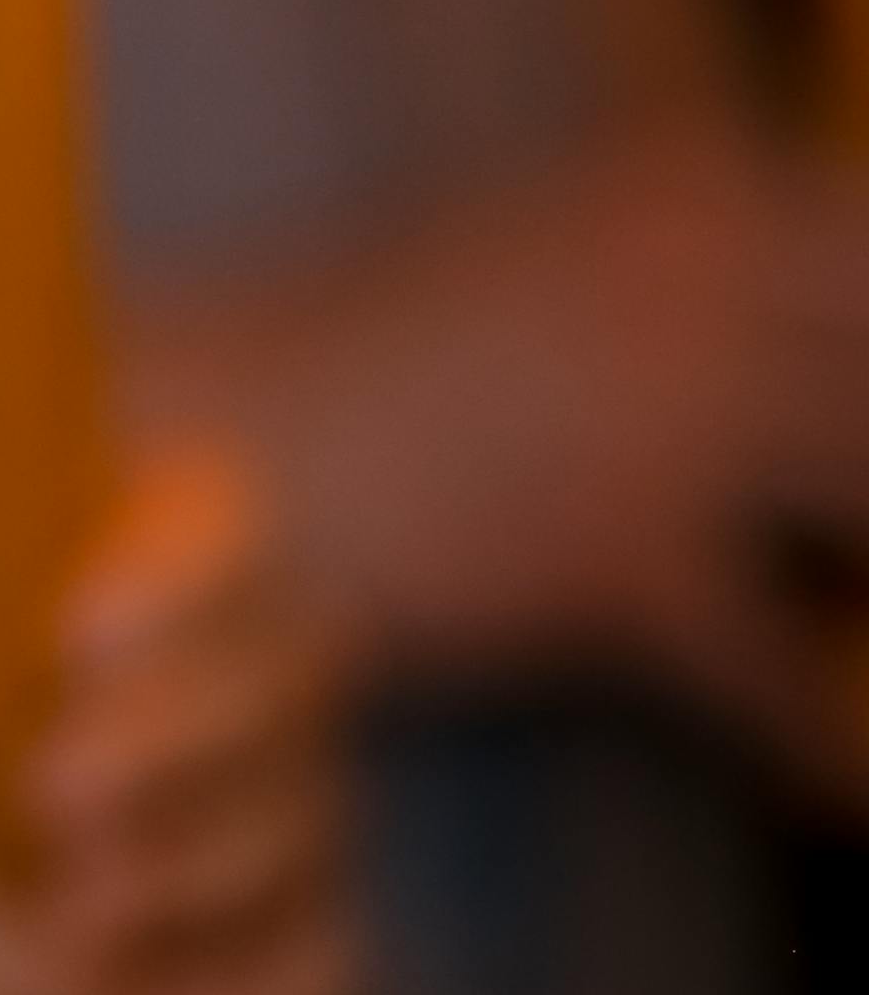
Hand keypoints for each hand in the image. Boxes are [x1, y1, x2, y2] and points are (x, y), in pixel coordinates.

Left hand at [26, 452, 357, 994]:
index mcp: (135, 561)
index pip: (217, 525)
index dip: (177, 574)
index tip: (70, 633)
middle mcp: (239, 677)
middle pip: (291, 671)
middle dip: (176, 732)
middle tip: (50, 789)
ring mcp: (283, 814)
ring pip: (304, 823)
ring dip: (190, 867)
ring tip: (56, 913)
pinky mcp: (289, 949)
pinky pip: (312, 975)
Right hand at [158, 128, 868, 796]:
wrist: (192, 433)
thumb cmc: (368, 368)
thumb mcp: (568, 275)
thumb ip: (718, 292)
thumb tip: (854, 369)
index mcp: (695, 195)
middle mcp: (699, 281)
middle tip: (867, 564)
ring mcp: (662, 410)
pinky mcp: (612, 547)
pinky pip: (783, 675)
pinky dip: (829, 754)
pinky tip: (846, 799)